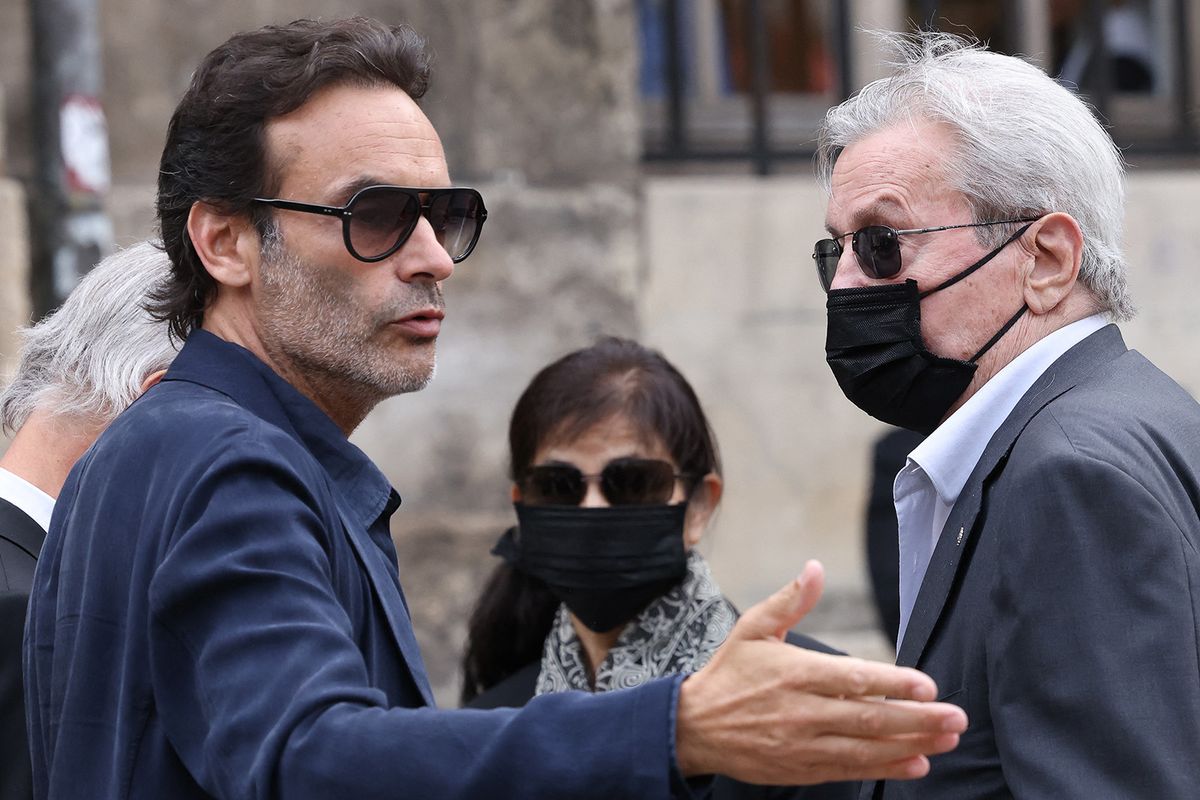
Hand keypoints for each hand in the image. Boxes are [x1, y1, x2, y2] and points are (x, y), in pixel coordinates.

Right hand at [675, 561, 966, 784]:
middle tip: (956, 718)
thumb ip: (791, 600)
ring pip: (866, 749)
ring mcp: (803, 744)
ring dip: (911, 746)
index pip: (853, 680)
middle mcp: (802, 711)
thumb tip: (815, 567)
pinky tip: (916, 765)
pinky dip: (885, 769)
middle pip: (869, 719)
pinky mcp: (802, 769)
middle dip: (918, 720)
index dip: (893, 684)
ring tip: (946, 740)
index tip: (928, 685)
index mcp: (794, 672)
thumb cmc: (730, 672)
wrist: (694, 726)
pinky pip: (850, 771)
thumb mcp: (753, 628)